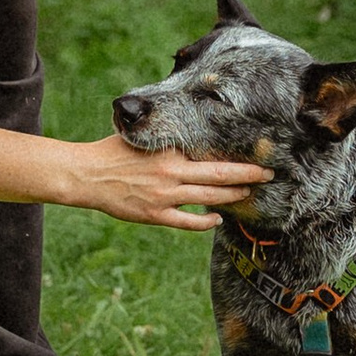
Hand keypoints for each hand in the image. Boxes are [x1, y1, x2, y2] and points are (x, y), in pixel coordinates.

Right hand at [64, 136, 269, 232]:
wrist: (87, 174)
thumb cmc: (113, 152)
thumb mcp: (143, 137)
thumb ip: (167, 139)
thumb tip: (189, 134)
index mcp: (169, 151)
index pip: (210, 152)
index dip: (235, 154)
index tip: (256, 153)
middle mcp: (171, 172)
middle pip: (219, 174)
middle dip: (247, 174)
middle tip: (268, 174)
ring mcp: (164, 196)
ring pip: (208, 197)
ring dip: (232, 195)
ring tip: (248, 193)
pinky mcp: (155, 215)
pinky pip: (187, 221)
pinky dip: (205, 221)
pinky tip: (217, 219)